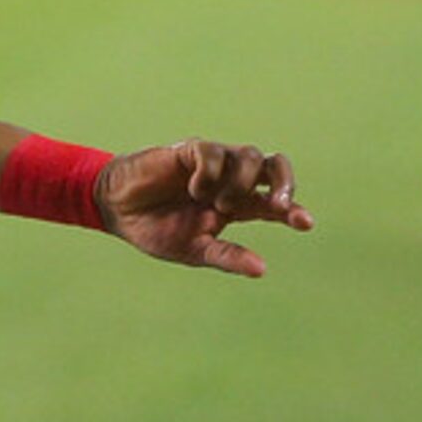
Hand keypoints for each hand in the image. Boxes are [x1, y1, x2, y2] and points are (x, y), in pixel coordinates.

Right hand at [97, 140, 314, 277]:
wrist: (117, 211)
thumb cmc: (156, 230)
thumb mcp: (194, 251)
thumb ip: (227, 257)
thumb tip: (262, 269)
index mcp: (237, 204)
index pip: (273, 202)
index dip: (292, 210)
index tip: (305, 223)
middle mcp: (231, 179)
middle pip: (274, 166)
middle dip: (284, 182)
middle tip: (278, 204)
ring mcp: (214, 163)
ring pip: (250, 156)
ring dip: (240, 183)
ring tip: (216, 203)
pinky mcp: (191, 151)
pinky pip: (215, 153)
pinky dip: (210, 174)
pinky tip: (194, 190)